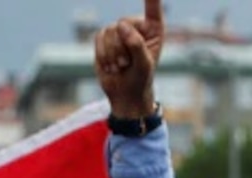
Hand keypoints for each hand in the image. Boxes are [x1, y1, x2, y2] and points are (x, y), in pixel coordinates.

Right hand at [94, 0, 163, 119]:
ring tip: (120, 67)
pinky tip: (110, 66)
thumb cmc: (141, 79)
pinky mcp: (104, 38)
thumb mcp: (144, 64)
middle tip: (127, 64)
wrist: (125, 94)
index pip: (152, 7)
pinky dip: (103, 54)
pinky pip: (98, 37)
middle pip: (122, 23)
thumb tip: (121, 25)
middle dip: (122, 47)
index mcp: (153, 29)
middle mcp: (137, 26)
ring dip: (112, 54)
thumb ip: (136, 44)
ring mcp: (120, 31)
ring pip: (109, 31)